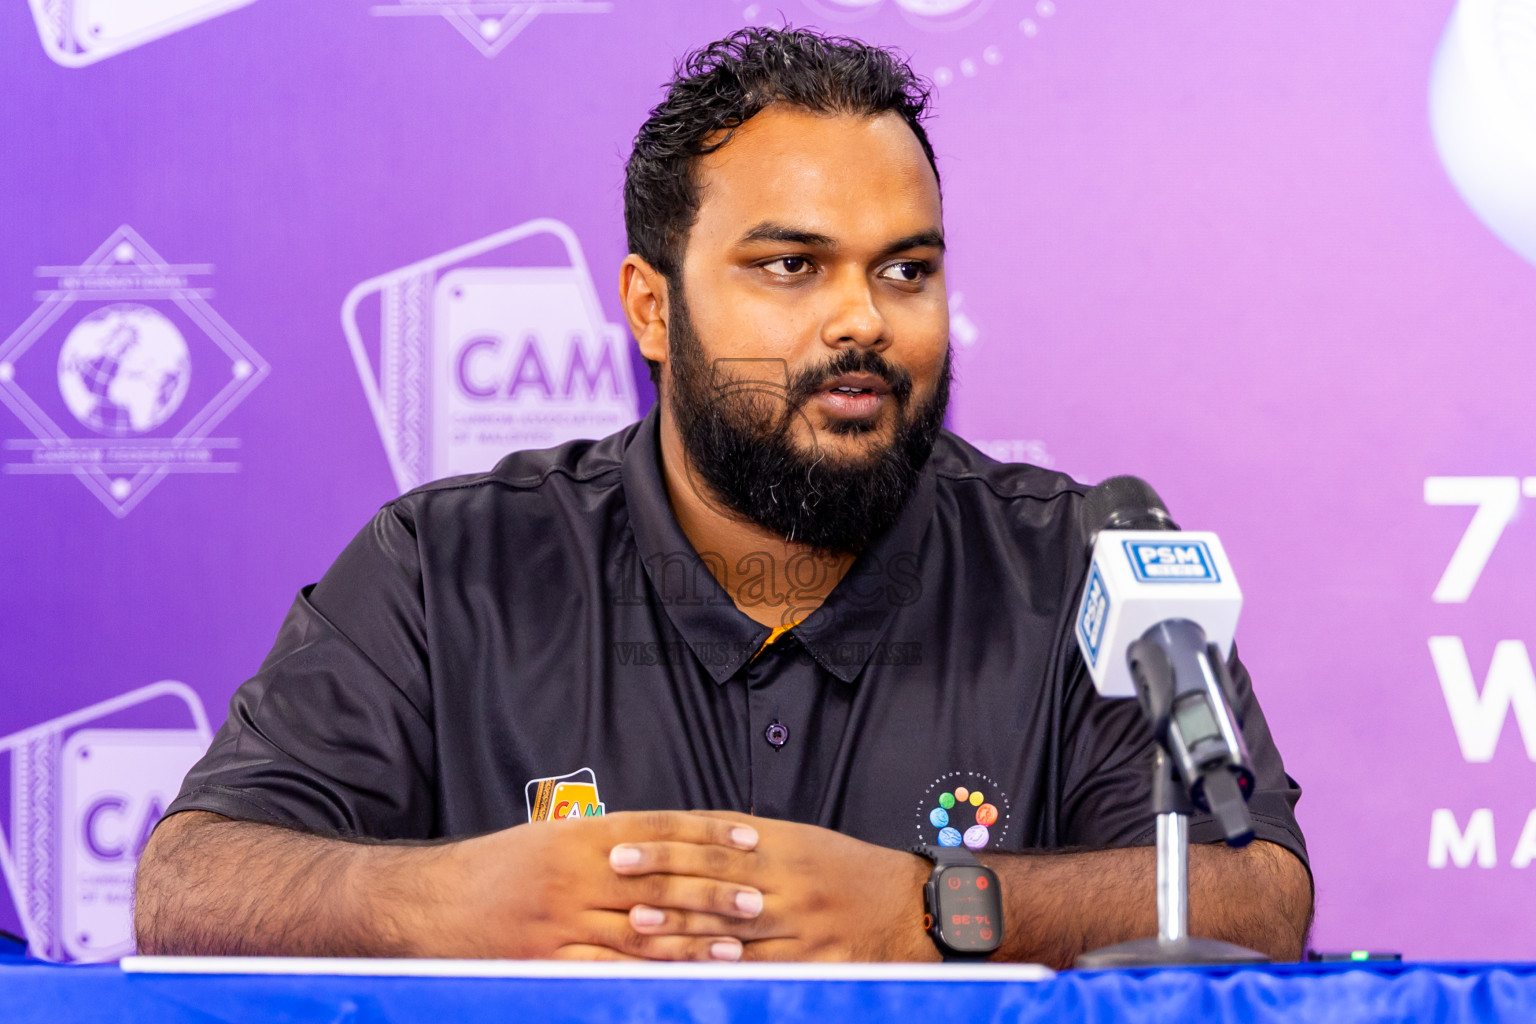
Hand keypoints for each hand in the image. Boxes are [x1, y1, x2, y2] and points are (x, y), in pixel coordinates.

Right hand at [420, 811, 764, 960]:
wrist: (425, 903)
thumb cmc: (493, 870)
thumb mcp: (549, 838)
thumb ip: (604, 842)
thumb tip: (664, 846)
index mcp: (579, 836)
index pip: (660, 828)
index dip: (708, 833)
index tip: (750, 837)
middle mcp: (574, 875)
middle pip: (660, 881)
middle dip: (713, 889)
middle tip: (758, 897)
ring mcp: (561, 922)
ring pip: (642, 930)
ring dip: (695, 938)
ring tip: (738, 943)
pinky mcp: (547, 961)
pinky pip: (608, 970)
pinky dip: (650, 975)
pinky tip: (680, 977)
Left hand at [609, 813, 937, 960]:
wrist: (909, 906)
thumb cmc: (846, 870)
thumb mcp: (801, 840)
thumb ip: (747, 838)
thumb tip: (688, 832)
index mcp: (782, 844)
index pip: (711, 839)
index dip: (665, 843)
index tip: (623, 844)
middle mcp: (788, 880)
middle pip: (714, 876)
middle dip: (661, 876)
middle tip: (616, 874)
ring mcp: (801, 923)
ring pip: (730, 922)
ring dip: (680, 922)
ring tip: (637, 920)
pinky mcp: (814, 959)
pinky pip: (762, 964)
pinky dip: (725, 965)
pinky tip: (693, 964)